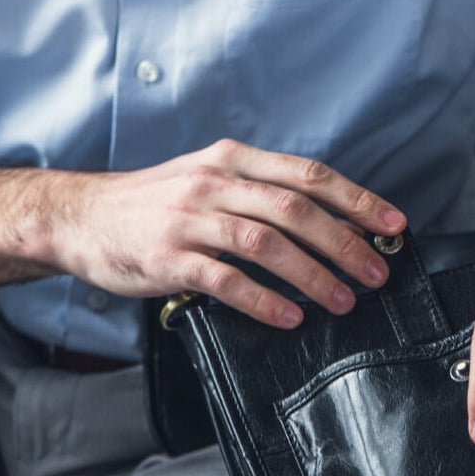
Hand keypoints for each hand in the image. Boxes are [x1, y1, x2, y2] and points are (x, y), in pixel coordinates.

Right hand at [53, 139, 406, 325]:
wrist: (81, 216)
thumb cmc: (156, 204)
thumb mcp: (210, 179)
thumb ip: (262, 193)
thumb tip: (333, 223)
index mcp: (233, 159)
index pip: (308, 174)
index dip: (356, 200)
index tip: (393, 225)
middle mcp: (213, 181)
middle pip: (294, 209)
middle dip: (344, 243)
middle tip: (376, 273)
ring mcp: (188, 219)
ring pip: (265, 243)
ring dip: (312, 274)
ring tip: (342, 300)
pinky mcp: (168, 257)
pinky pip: (225, 280)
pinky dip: (263, 300)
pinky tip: (289, 316)